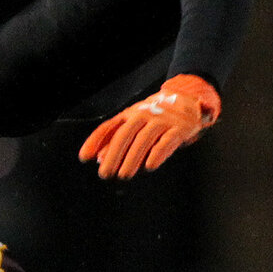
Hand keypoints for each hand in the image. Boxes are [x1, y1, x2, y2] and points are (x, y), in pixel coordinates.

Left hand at [78, 75, 220, 178]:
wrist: (188, 96)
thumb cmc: (157, 114)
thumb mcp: (136, 122)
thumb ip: (117, 138)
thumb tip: (99, 159)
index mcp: (130, 113)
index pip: (109, 127)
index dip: (95, 141)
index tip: (84, 157)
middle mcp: (144, 115)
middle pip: (125, 134)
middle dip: (113, 154)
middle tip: (105, 173)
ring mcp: (162, 120)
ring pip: (144, 139)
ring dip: (133, 158)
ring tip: (124, 175)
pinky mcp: (179, 128)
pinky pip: (166, 141)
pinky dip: (158, 153)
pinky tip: (150, 166)